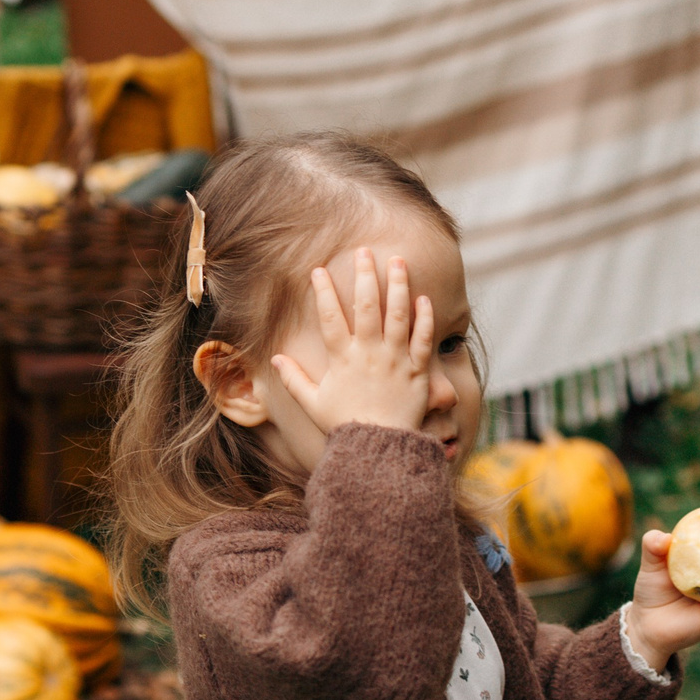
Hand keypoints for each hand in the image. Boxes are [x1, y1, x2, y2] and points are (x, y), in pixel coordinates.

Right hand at [270, 249, 435, 437]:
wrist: (379, 448)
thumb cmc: (344, 425)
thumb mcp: (313, 404)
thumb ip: (293, 379)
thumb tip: (274, 358)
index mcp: (342, 359)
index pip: (329, 317)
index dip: (323, 291)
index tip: (317, 270)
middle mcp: (369, 353)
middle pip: (366, 306)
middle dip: (365, 275)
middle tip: (364, 252)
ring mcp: (395, 360)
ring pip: (398, 315)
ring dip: (397, 285)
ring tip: (397, 260)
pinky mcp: (417, 371)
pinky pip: (423, 339)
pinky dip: (425, 318)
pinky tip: (422, 298)